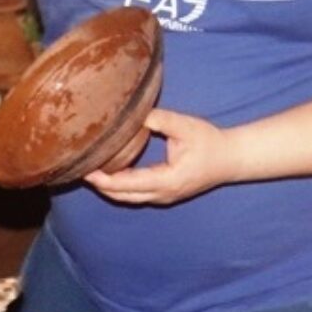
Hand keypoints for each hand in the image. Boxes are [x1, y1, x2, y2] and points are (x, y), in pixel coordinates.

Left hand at [83, 109, 242, 205]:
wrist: (231, 159)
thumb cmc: (210, 142)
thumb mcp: (185, 126)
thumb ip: (160, 119)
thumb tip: (136, 114)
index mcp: (167, 180)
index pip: (127, 184)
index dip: (103, 179)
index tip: (86, 169)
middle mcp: (163, 193)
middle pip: (122, 196)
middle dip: (100, 185)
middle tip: (80, 168)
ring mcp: (164, 196)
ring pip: (128, 198)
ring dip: (109, 187)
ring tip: (91, 171)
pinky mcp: (166, 193)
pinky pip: (137, 194)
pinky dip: (121, 186)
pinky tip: (111, 172)